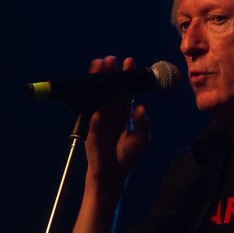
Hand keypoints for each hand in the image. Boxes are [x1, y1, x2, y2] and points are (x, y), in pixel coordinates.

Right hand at [84, 55, 150, 189]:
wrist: (113, 173)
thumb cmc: (128, 154)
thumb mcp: (141, 139)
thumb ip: (142, 125)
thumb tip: (142, 109)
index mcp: (124, 111)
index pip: (126, 90)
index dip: (127, 76)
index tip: (129, 62)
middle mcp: (111, 111)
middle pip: (110, 89)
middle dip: (109, 73)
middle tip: (110, 59)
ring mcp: (99, 118)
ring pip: (97, 97)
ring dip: (96, 83)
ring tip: (97, 67)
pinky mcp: (91, 130)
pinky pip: (92, 121)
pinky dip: (95, 116)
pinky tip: (98, 111)